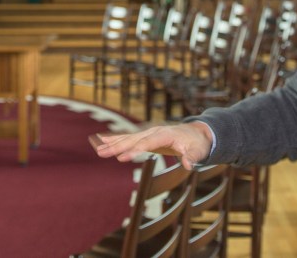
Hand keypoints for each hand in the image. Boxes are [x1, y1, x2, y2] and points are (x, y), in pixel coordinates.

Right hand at [91, 121, 213, 169]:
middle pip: (133, 139)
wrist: (198, 134)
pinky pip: (129, 138)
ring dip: (112, 143)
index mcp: (165, 134)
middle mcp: (154, 131)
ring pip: (128, 138)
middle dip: (117, 146)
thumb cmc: (198, 143)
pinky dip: (116, 139)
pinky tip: (103, 141)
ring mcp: (149, 133)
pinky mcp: (146, 137)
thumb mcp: (198, 151)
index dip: (134, 150)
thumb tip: (189, 165)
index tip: (121, 158)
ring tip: (98, 148)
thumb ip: (193, 157)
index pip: (147, 143)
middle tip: (102, 153)